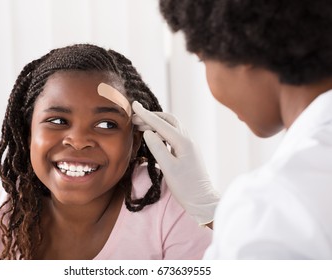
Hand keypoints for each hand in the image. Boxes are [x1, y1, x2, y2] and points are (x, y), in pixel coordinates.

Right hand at [132, 101, 219, 225]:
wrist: (202, 200)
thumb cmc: (186, 187)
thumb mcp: (169, 168)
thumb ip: (157, 148)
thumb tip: (148, 132)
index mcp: (183, 142)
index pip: (161, 124)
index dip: (146, 115)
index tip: (134, 105)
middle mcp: (187, 140)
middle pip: (168, 120)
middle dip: (151, 117)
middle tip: (135, 118)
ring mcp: (188, 145)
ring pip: (171, 127)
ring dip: (157, 124)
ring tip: (141, 126)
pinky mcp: (187, 152)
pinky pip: (173, 135)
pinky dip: (162, 132)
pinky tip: (154, 137)